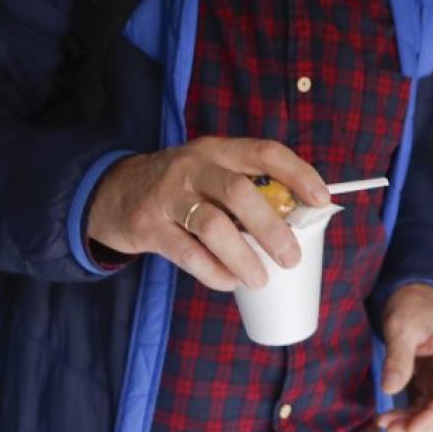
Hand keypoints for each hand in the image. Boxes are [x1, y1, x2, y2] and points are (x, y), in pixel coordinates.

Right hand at [85, 137, 328, 291]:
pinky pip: (187, 253)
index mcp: (217, 149)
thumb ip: (245, 190)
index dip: (297, 174)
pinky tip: (229, 282)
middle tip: (291, 256)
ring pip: (212, 225)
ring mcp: (167, 195)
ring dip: (243, 257)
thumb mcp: (208, 173)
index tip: (322, 199)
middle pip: (239, 191)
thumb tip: (299, 222)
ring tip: (261, 279)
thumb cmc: (178, 187)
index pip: (264, 152)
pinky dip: (213, 272)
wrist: (110, 192)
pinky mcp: (148, 225)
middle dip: (272, 227)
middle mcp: (193, 166)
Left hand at [375, 284, 432, 431]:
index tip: (408, 429)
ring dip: (414, 422)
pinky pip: (426, 405)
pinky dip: (411, 414)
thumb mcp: (401, 327)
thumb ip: (398, 357)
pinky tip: (390, 416)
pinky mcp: (432, 380)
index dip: (432, 418)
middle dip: (421, 425)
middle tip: (389, 429)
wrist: (416, 294)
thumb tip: (390, 389)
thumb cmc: (412, 305)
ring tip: (385, 424)